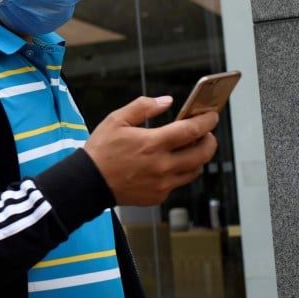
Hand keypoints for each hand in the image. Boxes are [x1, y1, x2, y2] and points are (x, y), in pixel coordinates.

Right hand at [83, 96, 218, 206]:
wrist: (87, 183)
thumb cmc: (100, 151)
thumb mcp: (116, 120)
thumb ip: (142, 107)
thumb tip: (166, 101)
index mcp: (153, 143)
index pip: (192, 130)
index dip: (207, 121)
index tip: (211, 116)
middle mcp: (162, 165)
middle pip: (203, 153)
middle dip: (209, 140)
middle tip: (205, 133)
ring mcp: (162, 183)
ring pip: (195, 170)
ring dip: (197, 157)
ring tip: (189, 148)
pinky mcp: (158, 196)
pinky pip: (178, 183)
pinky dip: (179, 172)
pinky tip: (168, 164)